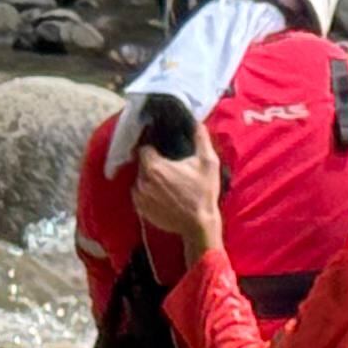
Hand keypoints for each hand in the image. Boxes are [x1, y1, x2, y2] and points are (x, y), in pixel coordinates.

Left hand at [132, 129, 224, 251]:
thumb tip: (196, 122)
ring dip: (149, 179)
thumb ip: (200, 138)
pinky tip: (163, 195)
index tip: (163, 151)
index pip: (144, 148)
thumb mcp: (208, 162)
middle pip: (142, 164)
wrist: (199, 225)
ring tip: (167, 183)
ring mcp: (139, 197)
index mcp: (154, 166)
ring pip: (140, 179)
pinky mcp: (140, 210)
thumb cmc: (203, 192)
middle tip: (169, 168)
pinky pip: (139, 195)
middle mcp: (142, 181)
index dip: (153, 148)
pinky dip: (148, 193)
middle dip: (153, 164)